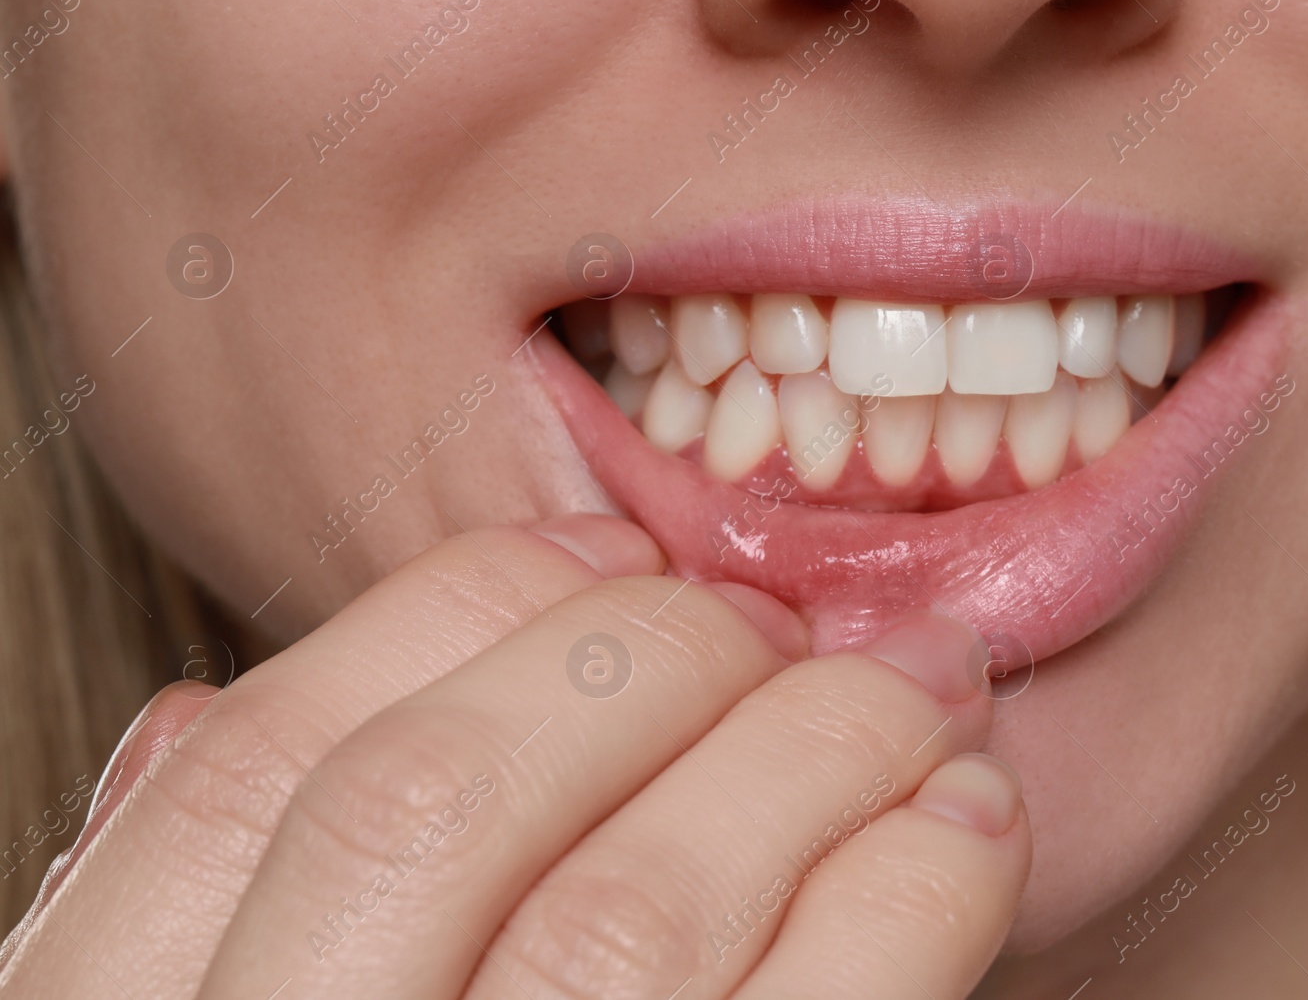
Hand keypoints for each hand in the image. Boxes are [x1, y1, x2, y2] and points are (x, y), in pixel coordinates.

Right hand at [0, 515, 1029, 998]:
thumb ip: (166, 939)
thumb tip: (213, 719)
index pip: (258, 773)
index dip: (450, 618)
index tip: (599, 549)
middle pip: (455, 804)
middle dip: (645, 657)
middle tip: (772, 619)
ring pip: (641, 909)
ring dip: (811, 750)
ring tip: (914, 696)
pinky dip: (913, 898)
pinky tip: (960, 836)